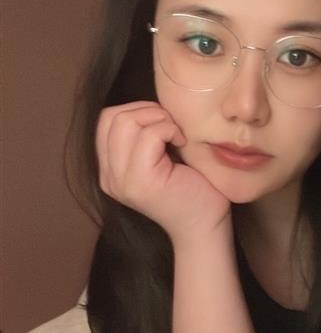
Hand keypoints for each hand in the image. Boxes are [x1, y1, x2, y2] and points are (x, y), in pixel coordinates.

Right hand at [96, 101, 231, 243]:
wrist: (204, 226)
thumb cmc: (191, 189)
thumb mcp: (157, 158)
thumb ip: (141, 137)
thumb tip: (147, 106)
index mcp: (110, 170)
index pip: (105, 120)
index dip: (136, 111)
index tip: (163, 125)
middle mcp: (109, 177)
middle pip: (111, 117)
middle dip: (146, 111)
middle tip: (172, 128)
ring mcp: (121, 181)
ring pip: (126, 122)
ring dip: (158, 119)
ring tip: (176, 136)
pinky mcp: (141, 181)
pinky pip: (148, 135)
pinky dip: (168, 129)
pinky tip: (182, 143)